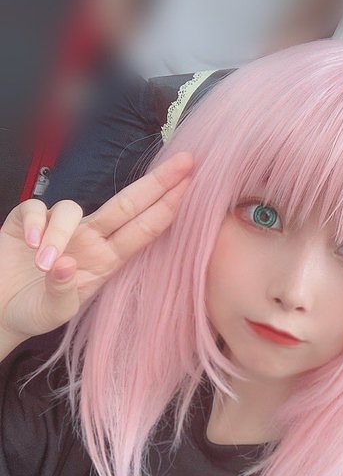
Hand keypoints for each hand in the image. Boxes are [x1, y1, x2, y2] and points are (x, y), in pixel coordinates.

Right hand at [0, 152, 192, 340]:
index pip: (143, 230)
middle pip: (127, 204)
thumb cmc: (34, 313)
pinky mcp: (28, 221)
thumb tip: (64, 264)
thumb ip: (61, 292)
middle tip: (186, 162)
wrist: (0, 312)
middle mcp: (90, 240)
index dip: (166, 208)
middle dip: (157, 182)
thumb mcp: (54, 312)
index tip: (191, 185)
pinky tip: (28, 244)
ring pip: (72, 208)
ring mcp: (61, 229)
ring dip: (59, 231)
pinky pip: (36, 208)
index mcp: (106, 261)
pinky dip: (33, 223)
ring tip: (43, 261)